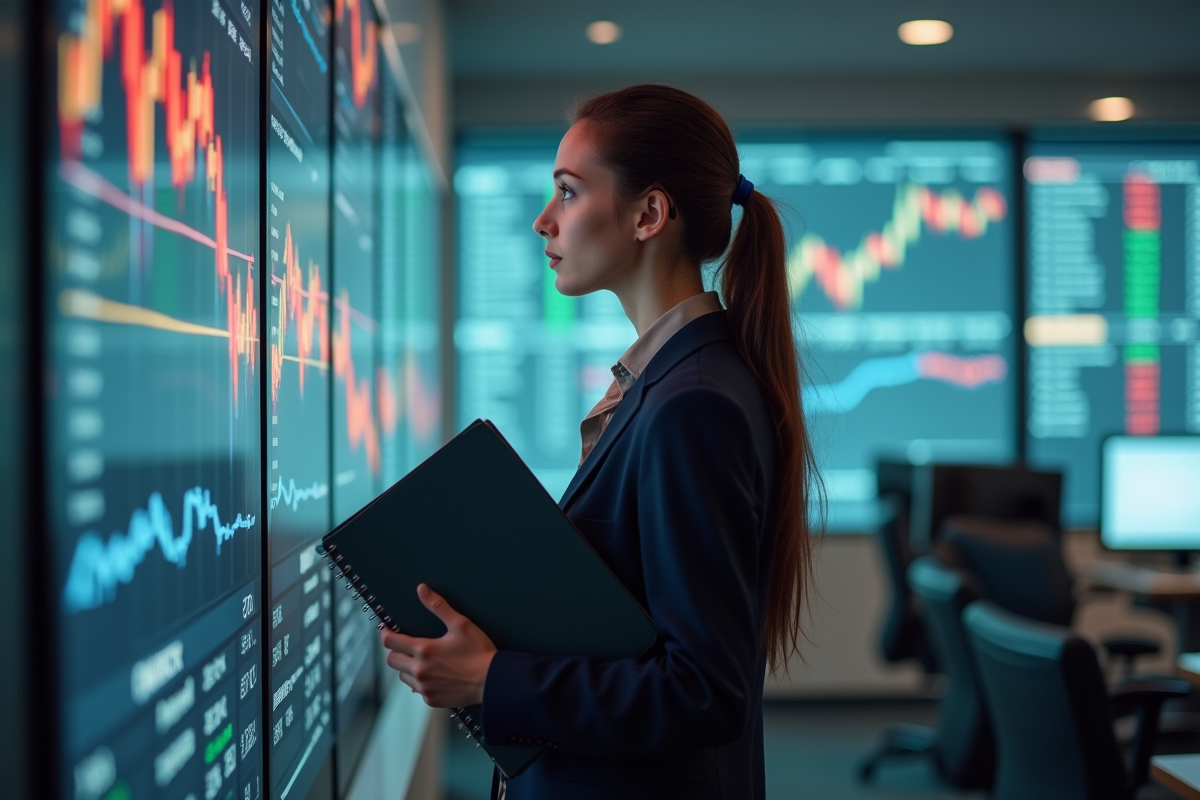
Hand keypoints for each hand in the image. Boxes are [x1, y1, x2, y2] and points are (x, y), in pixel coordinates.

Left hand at [379, 584, 496, 707]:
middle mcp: (420, 670)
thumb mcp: (461, 624)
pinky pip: (415, 689)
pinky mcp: (431, 699)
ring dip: (406, 667)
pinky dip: (419, 681)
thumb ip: (439, 606)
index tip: (387, 629)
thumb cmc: (479, 652)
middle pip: (391, 660)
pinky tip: (433, 674)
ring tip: (422, 660)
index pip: (390, 641)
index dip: (385, 633)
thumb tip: (421, 589)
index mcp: (424, 650)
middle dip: (395, 650)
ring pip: (402, 675)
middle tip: (406, 644)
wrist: (492, 681)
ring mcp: (424, 687)